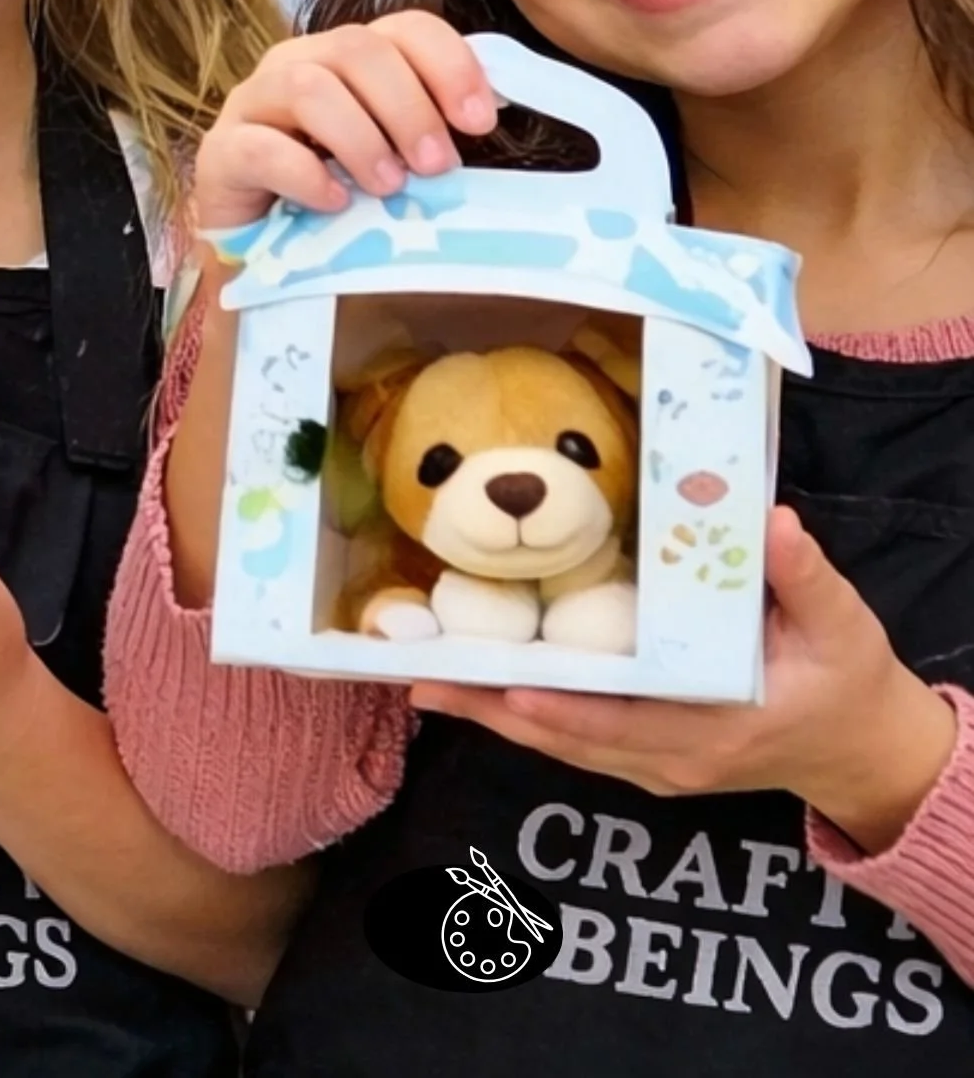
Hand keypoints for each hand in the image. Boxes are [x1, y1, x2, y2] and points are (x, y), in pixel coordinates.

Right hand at [191, 12, 496, 236]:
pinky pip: (260, 146)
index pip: (405, 27)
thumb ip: (436, 136)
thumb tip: (492, 123)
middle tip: (436, 166)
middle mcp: (298, 63)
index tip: (479, 122)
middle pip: (356, 48)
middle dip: (408, 107)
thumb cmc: (344, 202)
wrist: (265, 260)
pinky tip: (334, 202)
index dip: (449, 64)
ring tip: (388, 188)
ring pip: (307, 87)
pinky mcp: (220, 152)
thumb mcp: (400, 163)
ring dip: (360, 138)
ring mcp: (252, 103)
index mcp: (350, 57)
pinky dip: (304, 174)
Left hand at [408, 509, 960, 852]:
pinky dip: (525, 718)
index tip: (512, 685)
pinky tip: (477, 689)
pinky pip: (575, 742)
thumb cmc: (849, 679)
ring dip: (495, 715)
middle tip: (424, 679)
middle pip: (572, 739)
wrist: (862, 748)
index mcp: (718, 728)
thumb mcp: (841, 625)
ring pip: (563, 745)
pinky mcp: (648, 758)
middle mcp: (676, 758)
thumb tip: (773, 521)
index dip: (570, 707)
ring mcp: (658, 765)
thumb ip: (804, 575)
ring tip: (426, 682)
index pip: (629, 722)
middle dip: (496, 710)